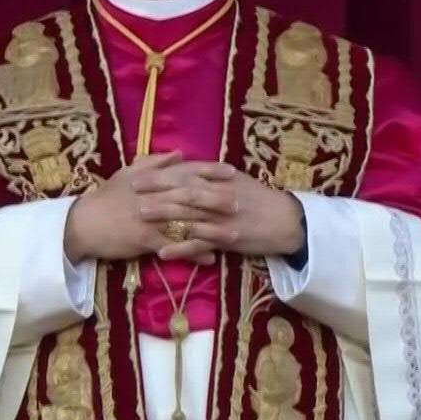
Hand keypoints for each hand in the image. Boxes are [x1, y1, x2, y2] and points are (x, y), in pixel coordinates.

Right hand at [64, 151, 231, 264]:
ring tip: (234, 235)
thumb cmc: (106, 198)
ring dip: (212, 229)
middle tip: (241, 203)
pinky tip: (210, 258)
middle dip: (218, 200)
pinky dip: (193, 252)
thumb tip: (180, 153)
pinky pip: (175, 246)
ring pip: (187, 222)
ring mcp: (151, 219)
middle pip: (192, 197)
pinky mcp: (146, 240)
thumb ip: (155, 163)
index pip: (186, 171)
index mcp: (152, 179)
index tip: (231, 170)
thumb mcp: (128, 174)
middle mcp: (155, 196)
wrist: (83, 223)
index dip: (210, 170)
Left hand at [130, 163, 303, 261]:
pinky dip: (181, 248)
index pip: (187, 173)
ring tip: (140, 215)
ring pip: (189, 215)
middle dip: (156, 190)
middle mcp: (220, 195)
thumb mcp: (237, 182)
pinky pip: (200, 244)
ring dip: (163, 215)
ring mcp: (223, 217)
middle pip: (184, 190)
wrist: (287, 222)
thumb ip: (212, 176)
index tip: (139, 172)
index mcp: (221, 179)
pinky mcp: (227, 239)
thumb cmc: (260, 200)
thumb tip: (186, 167)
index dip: (162, 173)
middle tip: (132, 190)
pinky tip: (162, 251)